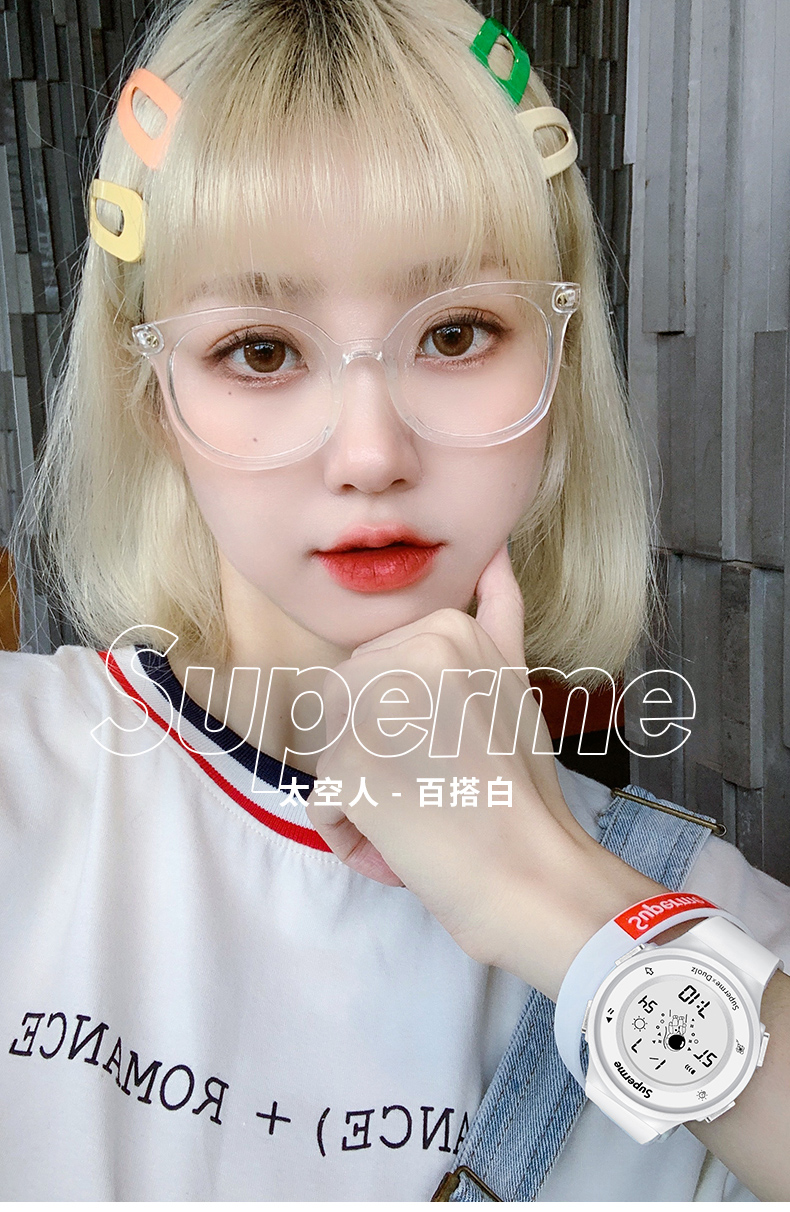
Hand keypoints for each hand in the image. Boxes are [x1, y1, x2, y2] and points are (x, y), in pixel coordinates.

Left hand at [306, 544, 665, 997]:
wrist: (536, 875)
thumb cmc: (522, 791)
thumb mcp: (512, 679)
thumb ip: (497, 614)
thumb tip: (494, 550)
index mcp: (445, 627)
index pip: (372, 674)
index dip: (403, 727)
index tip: (456, 752)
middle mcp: (408, 652)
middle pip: (341, 709)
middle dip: (375, 757)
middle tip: (442, 788)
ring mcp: (377, 705)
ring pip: (327, 754)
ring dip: (363, 796)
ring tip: (426, 814)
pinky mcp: (350, 763)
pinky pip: (322, 805)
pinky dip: (354, 837)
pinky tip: (407, 844)